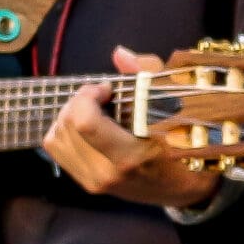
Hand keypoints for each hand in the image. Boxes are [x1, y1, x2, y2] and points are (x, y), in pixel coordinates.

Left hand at [44, 45, 215, 207]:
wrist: (187, 189)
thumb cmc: (187, 145)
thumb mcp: (176, 105)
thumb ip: (147, 75)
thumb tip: (119, 54)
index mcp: (131, 155)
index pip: (84, 122)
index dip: (87, 95)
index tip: (107, 89)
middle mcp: (107, 173)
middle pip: (67, 125)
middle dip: (79, 101)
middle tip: (102, 97)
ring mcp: (95, 182)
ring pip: (56, 138)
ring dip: (71, 116)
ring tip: (94, 112)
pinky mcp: (88, 185)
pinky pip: (58, 150)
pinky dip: (66, 132)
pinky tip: (88, 128)